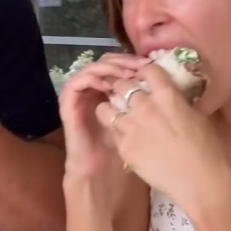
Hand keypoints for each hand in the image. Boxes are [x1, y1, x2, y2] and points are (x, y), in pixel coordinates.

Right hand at [59, 53, 147, 181]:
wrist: (101, 170)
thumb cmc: (121, 147)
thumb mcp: (136, 118)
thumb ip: (142, 98)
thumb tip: (163, 79)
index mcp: (108, 88)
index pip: (118, 63)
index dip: (133, 60)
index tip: (150, 64)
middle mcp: (93, 87)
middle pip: (106, 60)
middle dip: (124, 60)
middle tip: (140, 65)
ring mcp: (79, 93)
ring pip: (92, 67)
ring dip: (109, 67)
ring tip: (126, 74)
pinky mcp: (68, 102)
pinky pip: (77, 82)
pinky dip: (92, 79)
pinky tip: (107, 85)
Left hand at [96, 63, 230, 215]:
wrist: (200, 183)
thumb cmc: (207, 150)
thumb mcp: (197, 115)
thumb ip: (179, 101)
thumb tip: (172, 95)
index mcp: (167, 95)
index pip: (148, 69)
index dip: (145, 72)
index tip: (145, 77)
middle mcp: (145, 107)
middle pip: (122, 84)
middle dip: (123, 87)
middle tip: (127, 95)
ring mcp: (131, 127)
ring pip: (106, 107)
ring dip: (113, 108)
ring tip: (119, 114)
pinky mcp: (124, 148)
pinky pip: (111, 131)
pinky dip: (116, 130)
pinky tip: (124, 135)